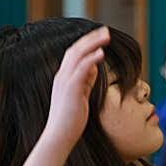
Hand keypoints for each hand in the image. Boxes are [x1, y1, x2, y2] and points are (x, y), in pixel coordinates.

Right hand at [42, 27, 109, 151]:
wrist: (59, 135)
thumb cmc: (71, 119)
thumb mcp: (80, 94)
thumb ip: (86, 80)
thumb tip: (95, 67)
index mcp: (64, 77)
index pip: (74, 53)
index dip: (86, 43)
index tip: (100, 35)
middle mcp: (62, 76)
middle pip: (75, 49)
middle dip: (91, 38)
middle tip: (105, 30)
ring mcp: (65, 82)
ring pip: (77, 55)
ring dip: (92, 43)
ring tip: (106, 36)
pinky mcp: (71, 89)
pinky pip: (81, 69)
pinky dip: (91, 59)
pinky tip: (101, 53)